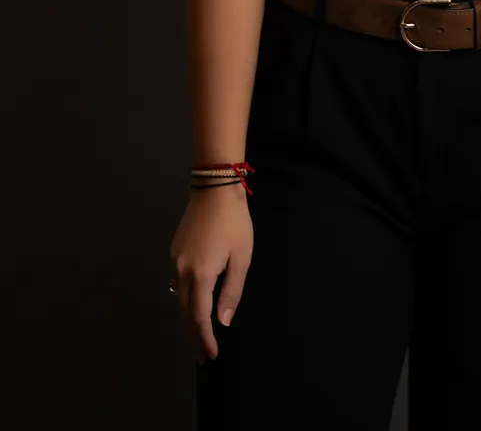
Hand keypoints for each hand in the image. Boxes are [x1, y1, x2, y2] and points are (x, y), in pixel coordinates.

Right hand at [169, 183, 253, 362]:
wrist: (214, 188)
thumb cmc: (234, 222)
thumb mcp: (241, 257)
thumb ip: (231, 291)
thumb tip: (222, 321)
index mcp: (200, 274)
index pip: (199, 317)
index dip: (205, 338)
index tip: (211, 354)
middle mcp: (182, 271)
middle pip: (185, 313)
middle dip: (193, 336)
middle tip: (202, 355)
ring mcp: (176, 260)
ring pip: (179, 299)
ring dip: (188, 319)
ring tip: (199, 335)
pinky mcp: (175, 250)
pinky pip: (178, 282)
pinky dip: (186, 299)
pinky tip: (195, 304)